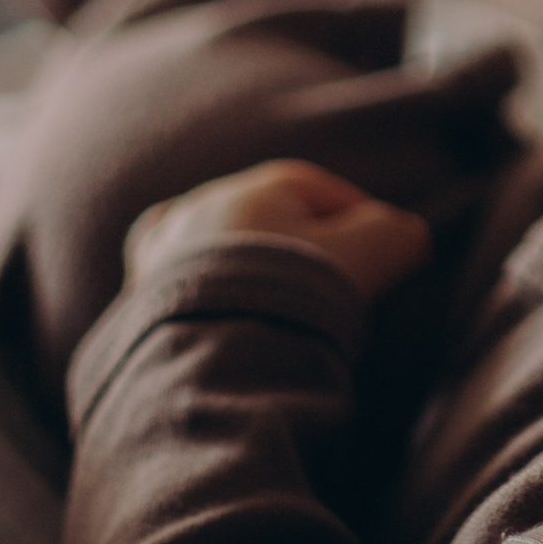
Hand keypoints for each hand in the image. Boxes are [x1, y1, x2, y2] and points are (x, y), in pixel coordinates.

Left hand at [124, 161, 433, 302]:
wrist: (211, 356)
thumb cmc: (295, 294)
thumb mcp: (369, 256)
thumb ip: (395, 234)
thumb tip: (407, 233)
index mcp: (257, 187)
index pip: (315, 189)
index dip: (353, 217)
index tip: (376, 253)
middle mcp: (202, 206)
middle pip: (260, 217)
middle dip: (292, 245)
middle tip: (321, 285)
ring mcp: (161, 252)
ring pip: (209, 247)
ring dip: (238, 268)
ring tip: (266, 304)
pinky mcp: (136, 300)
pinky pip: (171, 287)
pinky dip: (199, 296)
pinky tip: (215, 320)